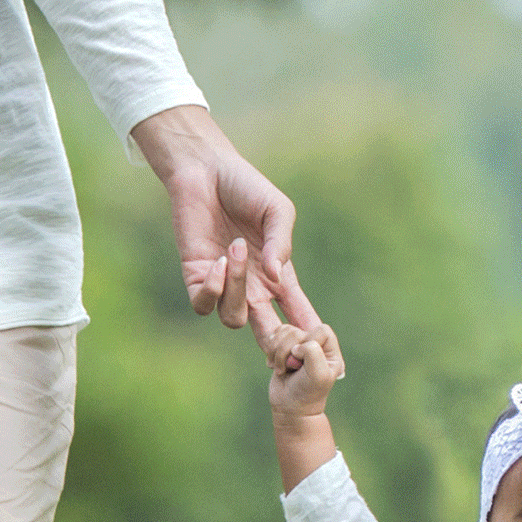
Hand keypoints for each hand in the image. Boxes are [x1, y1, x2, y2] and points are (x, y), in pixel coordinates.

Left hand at [132, 106, 313, 326]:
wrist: (206, 170)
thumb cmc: (246, 187)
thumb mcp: (277, 210)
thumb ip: (282, 243)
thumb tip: (277, 278)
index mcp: (277, 274)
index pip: (297, 312)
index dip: (309, 332)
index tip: (324, 351)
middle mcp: (252, 286)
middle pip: (268, 333)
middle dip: (276, 344)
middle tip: (284, 346)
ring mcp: (224, 284)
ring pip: (234, 319)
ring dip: (236, 288)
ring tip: (236, 247)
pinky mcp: (196, 276)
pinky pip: (204, 305)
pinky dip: (214, 288)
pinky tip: (219, 260)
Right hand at [248, 291, 344, 414]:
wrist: (290, 408)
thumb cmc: (307, 393)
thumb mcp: (318, 375)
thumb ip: (313, 353)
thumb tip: (297, 345)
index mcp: (331, 351)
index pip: (322, 330)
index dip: (310, 342)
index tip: (303, 361)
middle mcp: (317, 346)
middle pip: (298, 331)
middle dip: (287, 351)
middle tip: (290, 368)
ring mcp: (299, 346)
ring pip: (284, 332)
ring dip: (277, 353)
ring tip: (281, 369)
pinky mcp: (284, 348)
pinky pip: (274, 336)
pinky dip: (270, 352)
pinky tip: (275, 366)